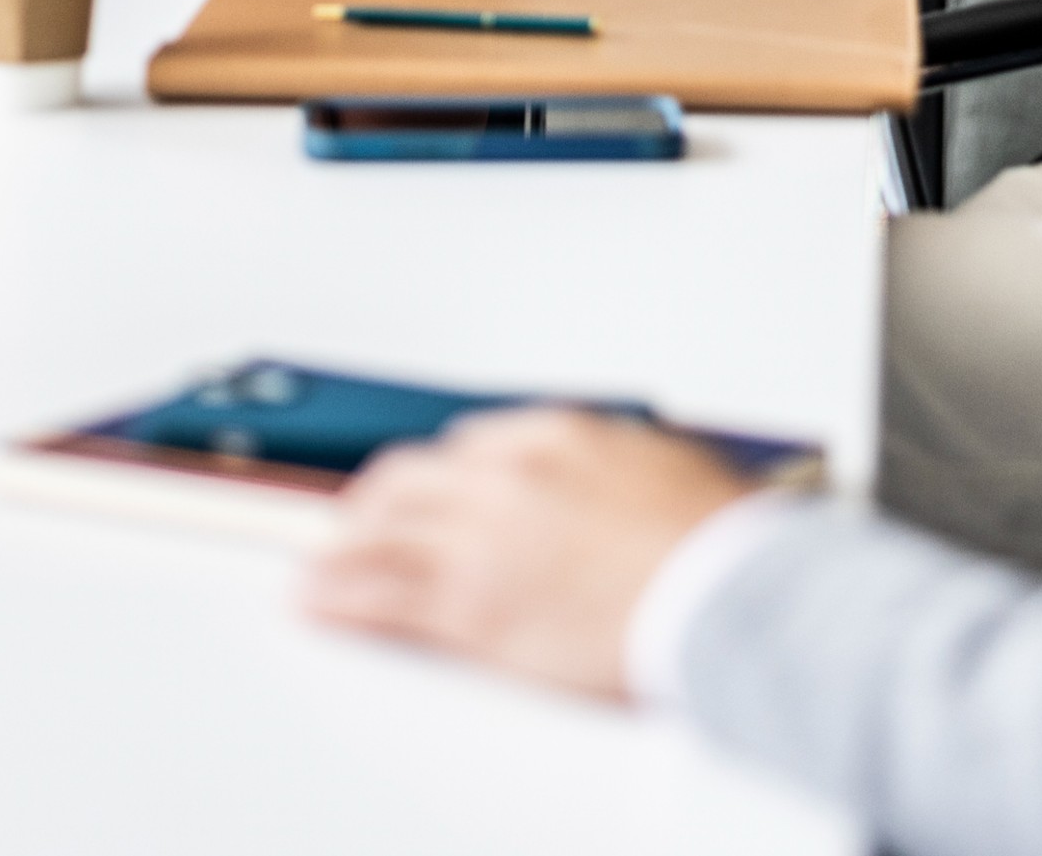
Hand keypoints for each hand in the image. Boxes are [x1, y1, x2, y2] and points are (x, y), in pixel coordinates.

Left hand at [303, 407, 754, 700]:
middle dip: (377, 503)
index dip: (441, 478)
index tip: (433, 493)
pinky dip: (336, 598)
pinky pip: (377, 597)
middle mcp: (503, 475)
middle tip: (362, 523)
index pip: (468, 446)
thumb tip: (617, 484)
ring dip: (342, 550)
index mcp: (553, 434)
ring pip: (380, 534)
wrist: (725, 591)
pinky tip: (316, 602)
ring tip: (322, 566)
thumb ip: (616, 471)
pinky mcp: (470, 606)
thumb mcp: (665, 471)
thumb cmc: (718, 540)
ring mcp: (479, 540)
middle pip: (409, 480)